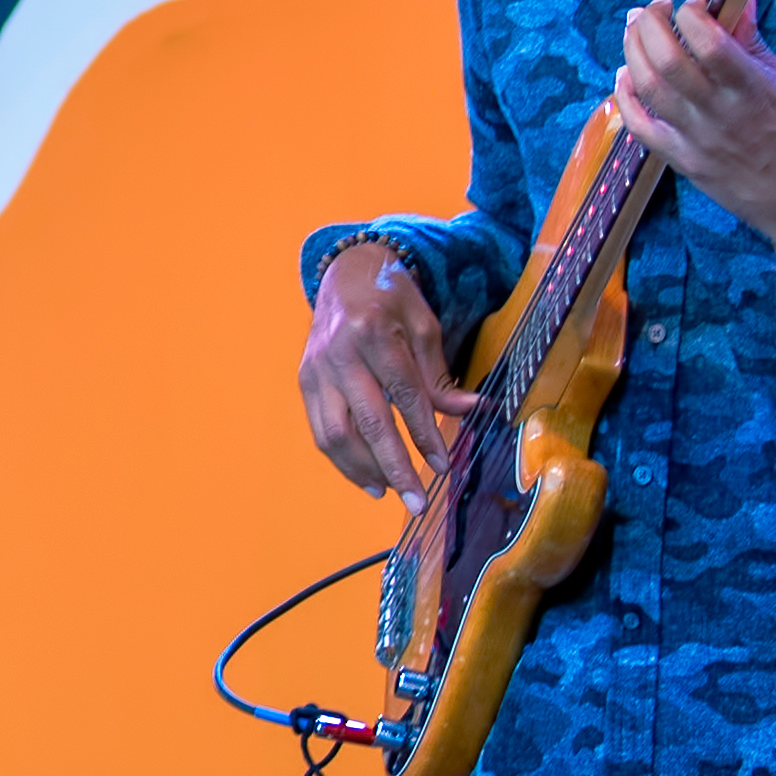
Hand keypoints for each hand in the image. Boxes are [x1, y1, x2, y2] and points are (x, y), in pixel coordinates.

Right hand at [299, 242, 475, 506]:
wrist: (346, 274)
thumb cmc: (392, 299)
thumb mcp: (425, 327)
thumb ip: (439, 376)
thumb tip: (470, 413)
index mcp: (374, 332)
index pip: (404, 395)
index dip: (425, 435)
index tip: (444, 467)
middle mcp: (339, 353)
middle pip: (366, 422)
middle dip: (395, 466)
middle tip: (417, 501)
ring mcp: (316, 369)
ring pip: (335, 433)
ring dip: (363, 469)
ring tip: (390, 492)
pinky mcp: (304, 380)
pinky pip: (320, 429)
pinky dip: (342, 459)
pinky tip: (366, 476)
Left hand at [607, 0, 775, 245]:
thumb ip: (754, 44)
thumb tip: (739, 1)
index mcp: (753, 90)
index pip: (710, 43)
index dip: (693, 14)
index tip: (695, 2)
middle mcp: (719, 113)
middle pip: (669, 61)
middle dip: (652, 24)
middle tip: (654, 8)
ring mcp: (695, 139)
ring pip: (648, 88)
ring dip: (633, 52)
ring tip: (634, 28)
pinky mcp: (680, 160)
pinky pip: (640, 126)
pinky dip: (625, 97)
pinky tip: (624, 75)